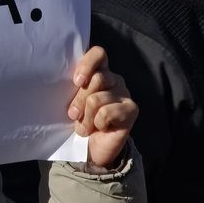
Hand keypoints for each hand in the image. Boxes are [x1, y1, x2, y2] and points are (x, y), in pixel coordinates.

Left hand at [67, 45, 136, 168]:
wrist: (92, 147)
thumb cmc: (79, 120)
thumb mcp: (71, 101)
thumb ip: (73, 88)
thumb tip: (73, 83)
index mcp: (99, 72)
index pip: (98, 54)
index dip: (87, 64)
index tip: (76, 81)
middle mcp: (114, 79)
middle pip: (96, 79)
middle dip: (79, 100)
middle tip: (73, 114)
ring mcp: (125, 93)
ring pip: (98, 98)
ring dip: (86, 117)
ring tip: (85, 126)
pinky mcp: (132, 109)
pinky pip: (108, 112)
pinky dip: (98, 123)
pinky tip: (100, 128)